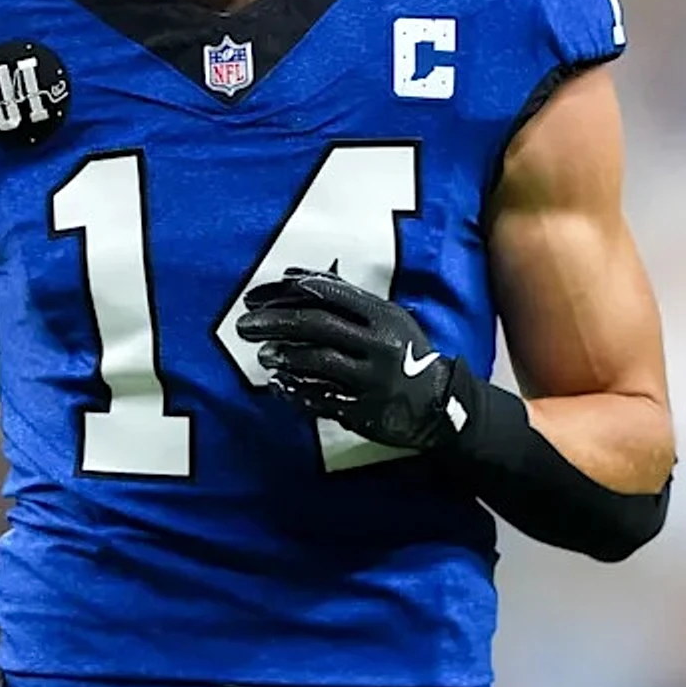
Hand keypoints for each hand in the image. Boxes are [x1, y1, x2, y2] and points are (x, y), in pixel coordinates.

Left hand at [235, 267, 473, 450]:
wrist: (441, 404)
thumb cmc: (404, 353)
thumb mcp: (386, 318)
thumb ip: (345, 298)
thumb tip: (295, 276)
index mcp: (382, 314)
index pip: (327, 293)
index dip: (286, 292)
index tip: (256, 296)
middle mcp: (378, 343)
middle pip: (317, 324)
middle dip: (274, 321)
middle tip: (244, 324)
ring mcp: (372, 378)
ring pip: (318, 361)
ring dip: (283, 356)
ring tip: (262, 354)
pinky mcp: (366, 410)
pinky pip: (322, 399)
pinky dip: (295, 390)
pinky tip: (277, 384)